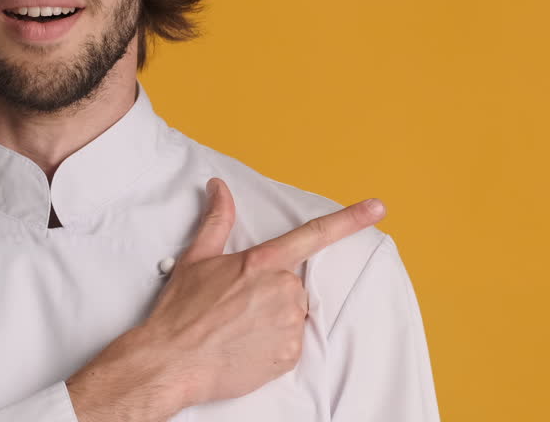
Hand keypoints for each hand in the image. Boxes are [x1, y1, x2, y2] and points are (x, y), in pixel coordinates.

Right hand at [66, 177, 385, 421]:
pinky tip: (246, 347)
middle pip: (293, 284)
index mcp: (263, 262)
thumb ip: (217, 220)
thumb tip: (219, 188)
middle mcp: (282, 289)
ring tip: (238, 328)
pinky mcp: (289, 354)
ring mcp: (289, 323)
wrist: (171, 362)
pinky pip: (291, 343)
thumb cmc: (181, 312)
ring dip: (273, 318)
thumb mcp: (197, 258)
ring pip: (293, 314)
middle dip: (271, 292)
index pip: (315, 234)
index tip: (378, 208)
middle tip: (237, 306)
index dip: (351, 219)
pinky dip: (273, 345)